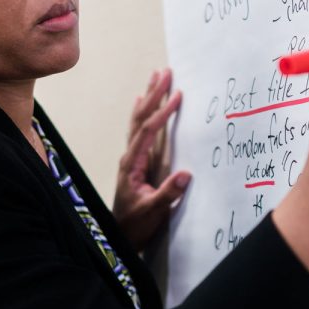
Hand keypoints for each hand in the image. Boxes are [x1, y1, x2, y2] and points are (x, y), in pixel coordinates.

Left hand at [113, 68, 191, 251]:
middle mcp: (130, 156)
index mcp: (132, 164)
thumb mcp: (153, 212)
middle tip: (165, 73)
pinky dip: (142, 112)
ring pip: (139, 120)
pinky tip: (141, 101)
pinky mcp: (137, 161)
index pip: (147, 132)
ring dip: (148, 98)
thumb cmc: (137, 224)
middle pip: (140, 118)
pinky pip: (139, 130)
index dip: (162, 113)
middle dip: (153, 95)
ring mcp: (133, 157)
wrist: (122, 235)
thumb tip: (186, 174)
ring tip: (157, 77)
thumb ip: (167, 194)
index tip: (177, 96)